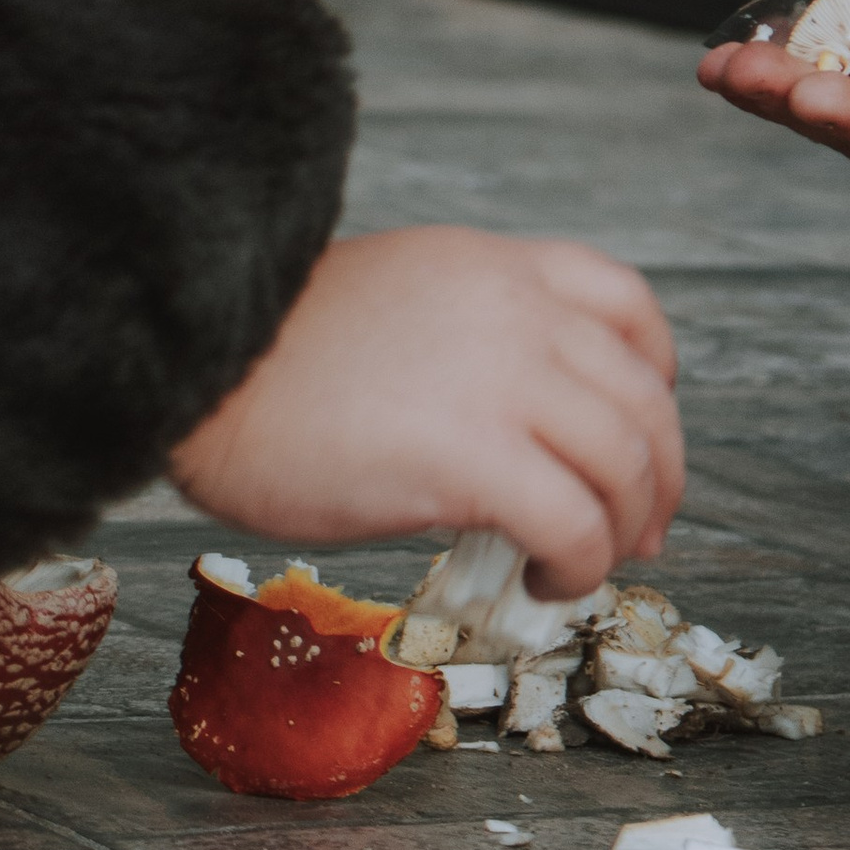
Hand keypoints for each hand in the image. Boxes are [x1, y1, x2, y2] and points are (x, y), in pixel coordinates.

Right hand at [170, 225, 681, 598]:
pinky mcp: (472, 457)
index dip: (656, 376)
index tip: (643, 425)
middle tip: (641, 530)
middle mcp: (514, 311)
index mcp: (490, 266)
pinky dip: (579, 565)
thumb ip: (461, 333)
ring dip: (623, 529)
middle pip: (641, 397)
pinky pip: (574, 523)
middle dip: (657, 477)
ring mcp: (501, 380)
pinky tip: (543, 583)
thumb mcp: (388, 299)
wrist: (191, 367)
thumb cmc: (262, 355)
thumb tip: (500, 415)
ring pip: (623, 463)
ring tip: (581, 566)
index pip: (625, 303)